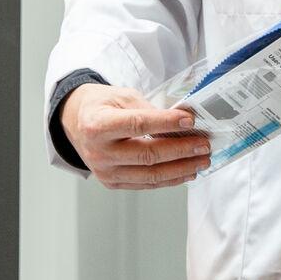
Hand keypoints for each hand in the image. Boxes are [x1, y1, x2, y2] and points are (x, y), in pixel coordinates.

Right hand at [61, 85, 210, 189]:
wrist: (76, 123)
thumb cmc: (101, 106)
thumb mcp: (120, 96)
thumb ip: (147, 108)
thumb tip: (181, 122)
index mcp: (97, 125)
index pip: (137, 124)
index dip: (165, 123)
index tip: (190, 120)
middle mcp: (99, 152)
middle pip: (147, 154)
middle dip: (181, 150)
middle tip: (203, 144)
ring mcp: (105, 171)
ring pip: (150, 175)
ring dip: (181, 168)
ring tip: (202, 160)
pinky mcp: (112, 183)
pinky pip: (146, 184)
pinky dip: (169, 179)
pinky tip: (186, 171)